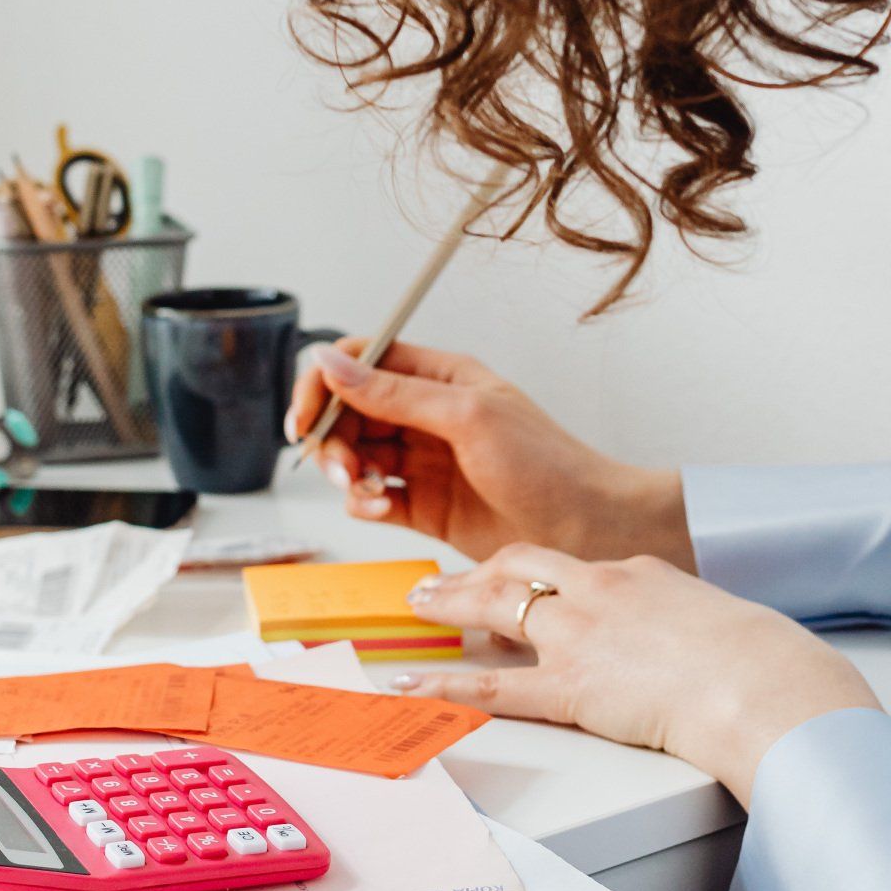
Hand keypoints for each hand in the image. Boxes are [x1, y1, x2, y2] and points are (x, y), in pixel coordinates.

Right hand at [287, 339, 691, 566]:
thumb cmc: (545, 464)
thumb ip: (394, 393)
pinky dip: (363, 503)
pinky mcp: (422, 506)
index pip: (361, 361)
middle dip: (331, 437)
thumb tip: (330, 361)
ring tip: (362, 490)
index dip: (324, 384)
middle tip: (337, 466)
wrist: (585, 529)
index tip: (305, 417)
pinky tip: (380, 509)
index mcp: (439, 377)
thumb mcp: (467, 416)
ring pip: (353, 455)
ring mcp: (423, 461)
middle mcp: (426, 415)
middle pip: (348, 411)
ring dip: (344, 472)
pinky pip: (370, 497)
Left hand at [398, 545, 879, 804]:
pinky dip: (445, 686)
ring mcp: (580, 636)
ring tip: (418, 607)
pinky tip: (414, 686)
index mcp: (638, 575)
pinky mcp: (571, 687)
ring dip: (449, 604)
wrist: (763, 683)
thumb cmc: (759, 663)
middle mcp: (599, 591)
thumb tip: (690, 645)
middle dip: (474, 572)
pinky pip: (492, 686)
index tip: (511, 575)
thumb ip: (687, 625)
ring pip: (495, 608)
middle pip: (519, 566)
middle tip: (440, 579)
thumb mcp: (719, 624)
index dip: (532, 571)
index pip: (570, 564)